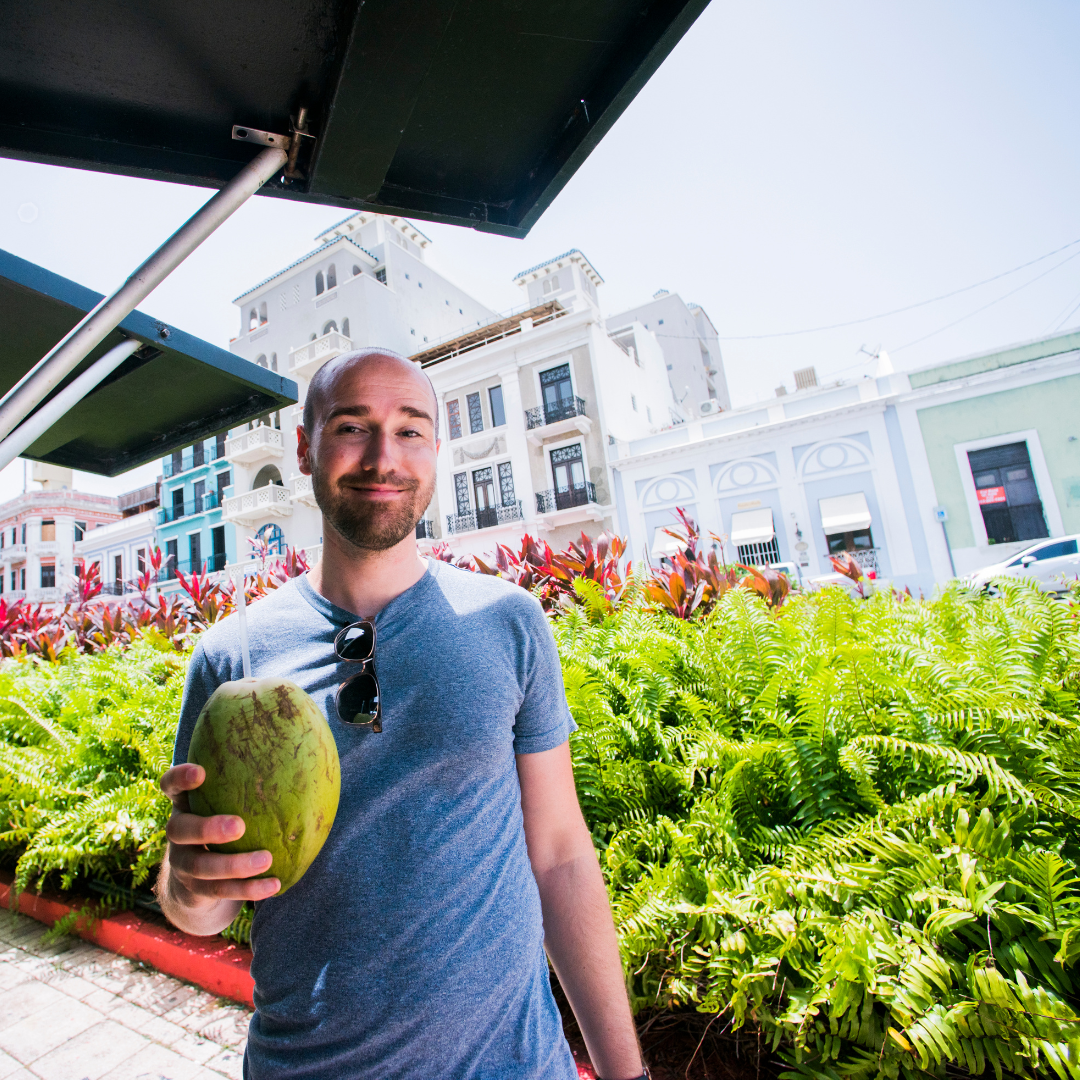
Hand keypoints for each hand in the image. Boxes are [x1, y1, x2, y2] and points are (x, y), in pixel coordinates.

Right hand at [160, 763, 280, 904]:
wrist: (196, 880)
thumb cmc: (224, 823)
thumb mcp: (227, 801)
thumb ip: (248, 781)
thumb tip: (302, 748)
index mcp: (185, 804)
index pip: (171, 786)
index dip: (180, 778)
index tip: (201, 771)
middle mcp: (178, 832)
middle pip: (180, 830)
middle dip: (208, 828)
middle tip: (239, 826)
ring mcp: (183, 863)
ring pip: (202, 867)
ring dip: (235, 865)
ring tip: (267, 860)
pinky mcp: (194, 890)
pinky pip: (220, 891)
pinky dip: (247, 889)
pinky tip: (273, 885)